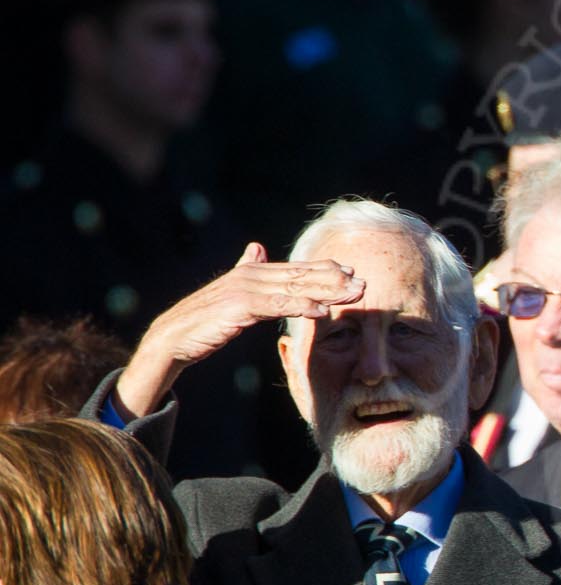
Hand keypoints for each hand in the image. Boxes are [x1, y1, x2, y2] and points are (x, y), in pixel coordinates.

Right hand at [116, 244, 364, 417]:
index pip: (296, 269)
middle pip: (301, 276)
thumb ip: (247, 270)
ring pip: (294, 288)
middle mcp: (251, 275)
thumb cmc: (204, 320)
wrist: (172, 338)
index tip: (352, 274)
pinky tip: (322, 312)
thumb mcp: (231, 292)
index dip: (325, 270)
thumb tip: (257, 246)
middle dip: (334, 280)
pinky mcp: (238, 306)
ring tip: (353, 295)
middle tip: (363, 283)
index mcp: (252, 272)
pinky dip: (300, 307)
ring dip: (326, 292)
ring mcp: (244, 289)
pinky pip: (276, 306)